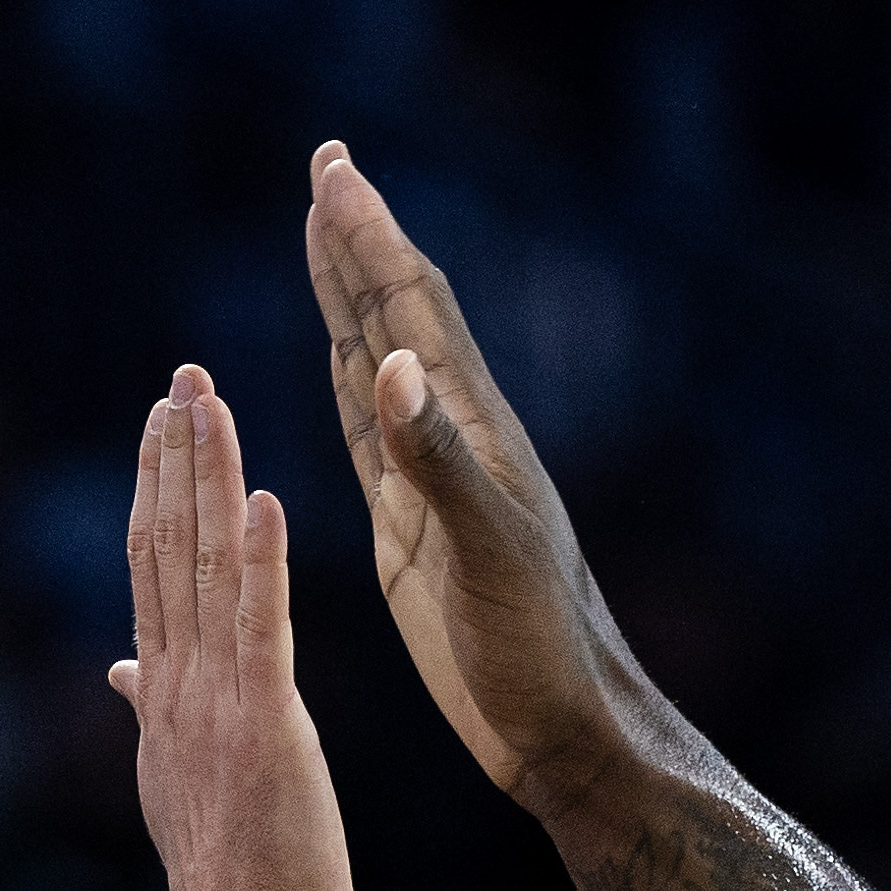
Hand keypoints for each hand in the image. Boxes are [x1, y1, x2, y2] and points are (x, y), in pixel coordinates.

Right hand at [107, 368, 355, 890]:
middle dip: (173, 459)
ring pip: (207, 570)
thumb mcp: (176, 782)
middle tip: (180, 379)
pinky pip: (262, 629)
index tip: (159, 424)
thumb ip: (151, 712)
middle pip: (167, 550)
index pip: (152, 572)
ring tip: (208, 404)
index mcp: (163, 696)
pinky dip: (263, 561)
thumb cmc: (229, 882)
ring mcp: (217, 704)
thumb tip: (120, 667)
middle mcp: (177, 687)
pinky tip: (265, 498)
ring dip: (208, 481)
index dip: (153, 491)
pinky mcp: (267, 726)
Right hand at [300, 143, 647, 810]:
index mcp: (472, 431)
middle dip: (357, 241)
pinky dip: (350, 379)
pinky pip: (370, 431)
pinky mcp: (412, 526)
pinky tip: (346, 356)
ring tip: (325, 232)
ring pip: (378, 361)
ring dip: (349, 296)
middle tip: (326, 165)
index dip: (369, 238)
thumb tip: (389, 366)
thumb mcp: (487, 554)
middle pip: (393, 316)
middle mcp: (453, 438)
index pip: (410, 310)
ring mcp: (431, 479)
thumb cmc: (538, 649)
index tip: (332, 168)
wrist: (565, 725)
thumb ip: (436, 462)